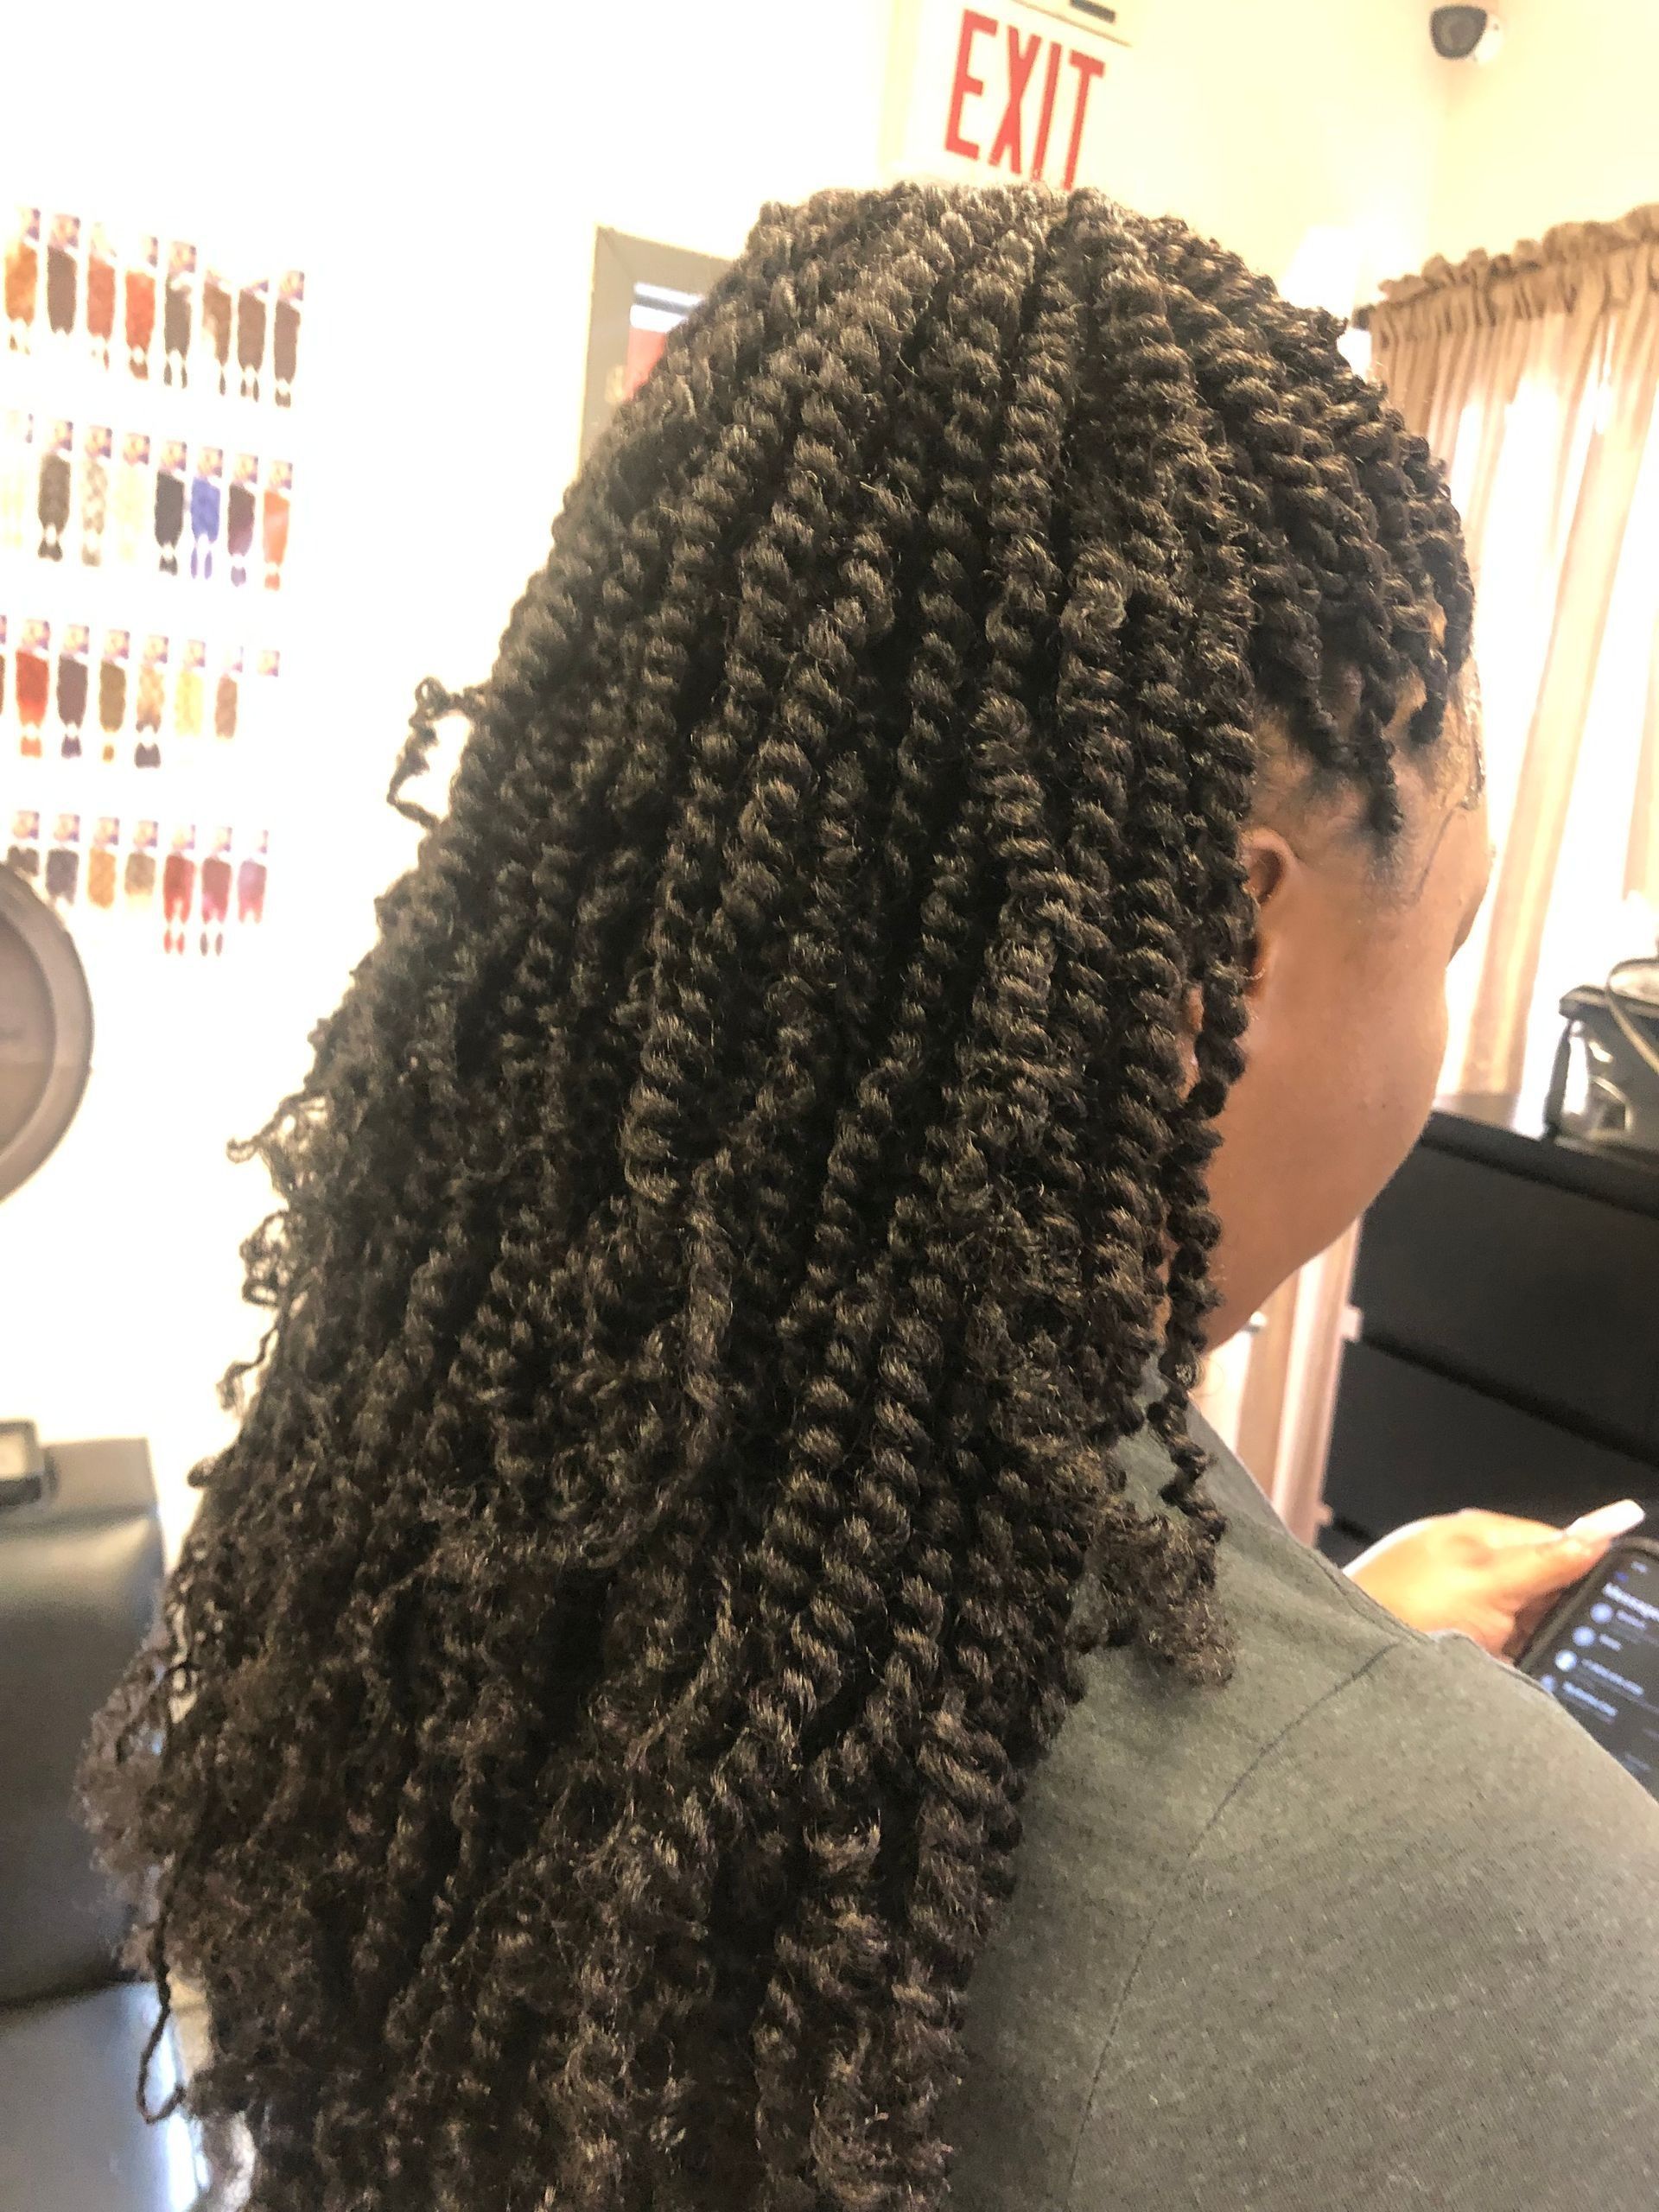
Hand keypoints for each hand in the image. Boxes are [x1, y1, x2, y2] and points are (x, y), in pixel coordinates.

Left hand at [1344, 1501, 1643, 1660]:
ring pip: (1514, 1619)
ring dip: (1516, 1640)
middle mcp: (1466, 1557)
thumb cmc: (1398, 1608)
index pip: (1557, 1542)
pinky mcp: (1439, 1626)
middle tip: (1524, 1637)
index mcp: (1481, 1533)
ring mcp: (1451, 1593)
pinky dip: (1489, 1657)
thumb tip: (1603, 1527)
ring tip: (1487, 1649)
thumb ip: (1546, 1561)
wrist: (1338, 1649)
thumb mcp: (1489, 1585)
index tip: (1588, 1609)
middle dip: (1544, 1617)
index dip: (1580, 1575)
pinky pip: (1488, 1643)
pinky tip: (1471, 1663)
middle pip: (1537, 1585)